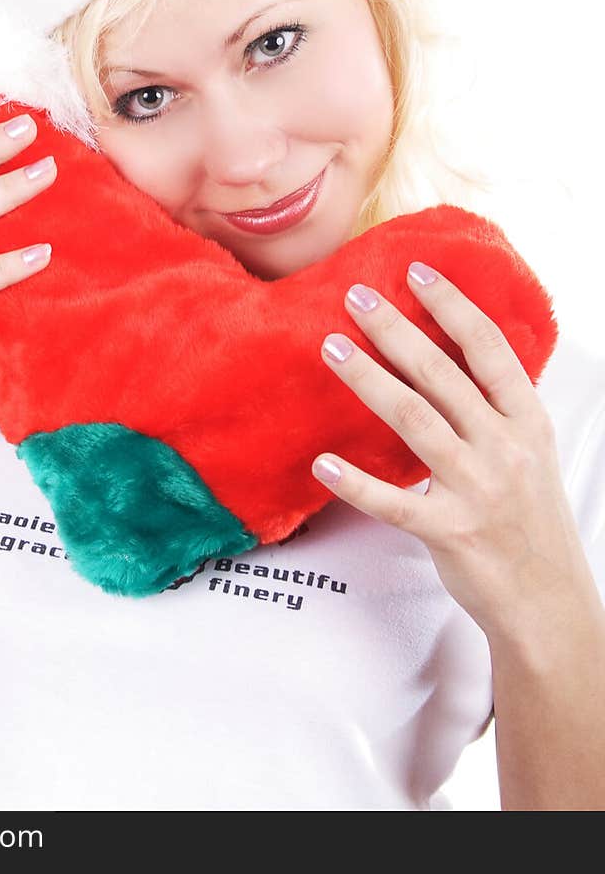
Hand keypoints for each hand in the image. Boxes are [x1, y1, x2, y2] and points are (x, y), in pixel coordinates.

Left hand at [310, 262, 590, 640]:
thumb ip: (497, 407)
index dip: (452, 305)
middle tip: (356, 297)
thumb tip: (455, 353)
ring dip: (368, 379)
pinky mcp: (450, 532)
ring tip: (332, 347)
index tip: (418, 271)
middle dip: (395, 329)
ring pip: (414, 420)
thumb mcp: (531, 452)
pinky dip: (356, 484)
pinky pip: (395, 503)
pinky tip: (323, 464)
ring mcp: (477, 489)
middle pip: (441, 374)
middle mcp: (504, 448)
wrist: (549, 602)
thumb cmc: (531, 520)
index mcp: (526, 421)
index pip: (488, 348)